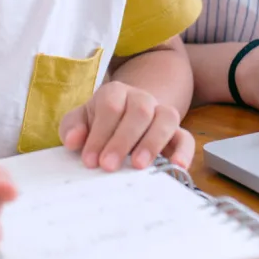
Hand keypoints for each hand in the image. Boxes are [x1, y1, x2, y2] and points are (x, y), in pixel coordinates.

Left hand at [59, 81, 194, 171]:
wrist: (125, 116)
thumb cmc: (99, 122)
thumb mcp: (81, 120)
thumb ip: (72, 127)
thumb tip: (73, 139)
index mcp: (115, 92)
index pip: (110, 106)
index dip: (100, 133)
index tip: (89, 160)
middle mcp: (141, 99)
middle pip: (139, 110)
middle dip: (122, 140)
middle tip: (108, 166)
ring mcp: (160, 113)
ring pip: (165, 118)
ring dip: (152, 142)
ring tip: (138, 166)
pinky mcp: (176, 133)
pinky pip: (186, 137)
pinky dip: (184, 151)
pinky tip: (177, 166)